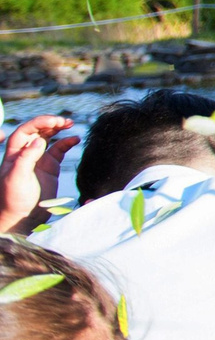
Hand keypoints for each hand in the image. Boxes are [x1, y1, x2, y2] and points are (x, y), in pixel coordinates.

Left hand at [0, 115, 78, 234]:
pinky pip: (59, 150)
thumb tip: (39, 141)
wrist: (23, 218)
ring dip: (58, 129)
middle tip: (65, 121)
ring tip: (70, 124)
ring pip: (48, 137)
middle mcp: (25, 154)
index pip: (25, 131)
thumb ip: (26, 158)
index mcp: (14, 154)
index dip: (38, 122)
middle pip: (37, 130)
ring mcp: (38, 160)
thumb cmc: (14, 200)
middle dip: (50, 122)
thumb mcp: (17, 179)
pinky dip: (67, 143)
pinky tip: (75, 140)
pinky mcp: (49, 167)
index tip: (54, 121)